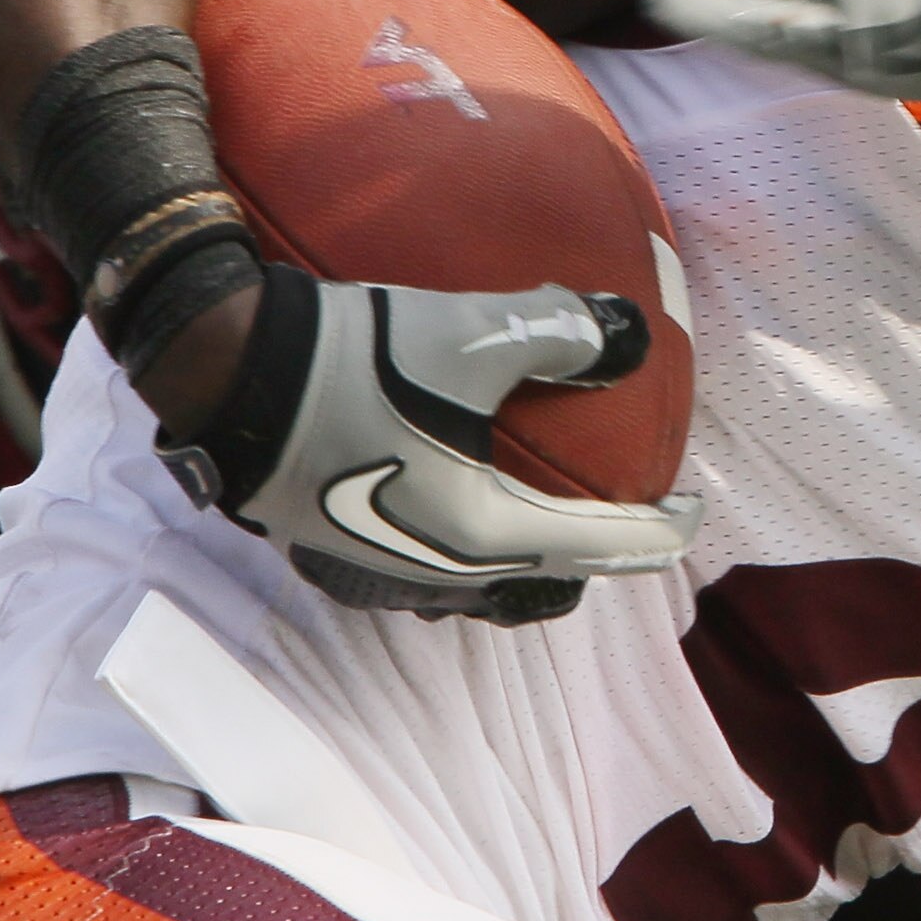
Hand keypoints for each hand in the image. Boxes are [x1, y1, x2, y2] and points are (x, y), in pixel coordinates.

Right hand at [157, 266, 698, 623]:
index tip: (693, 510)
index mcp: (485, 535)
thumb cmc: (355, 359)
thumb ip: (565, 333)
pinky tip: (461, 495)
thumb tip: (636, 333)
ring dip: (529, 560)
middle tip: (626, 514)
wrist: (226, 378)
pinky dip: (469, 548)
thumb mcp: (471, 332)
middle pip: (548, 583)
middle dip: (597, 557)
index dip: (660, 532)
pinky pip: (430, 570)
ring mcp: (384, 575)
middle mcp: (440, 574)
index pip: (603, 547)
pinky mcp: (341, 555)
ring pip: (485, 588)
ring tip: (549, 513)